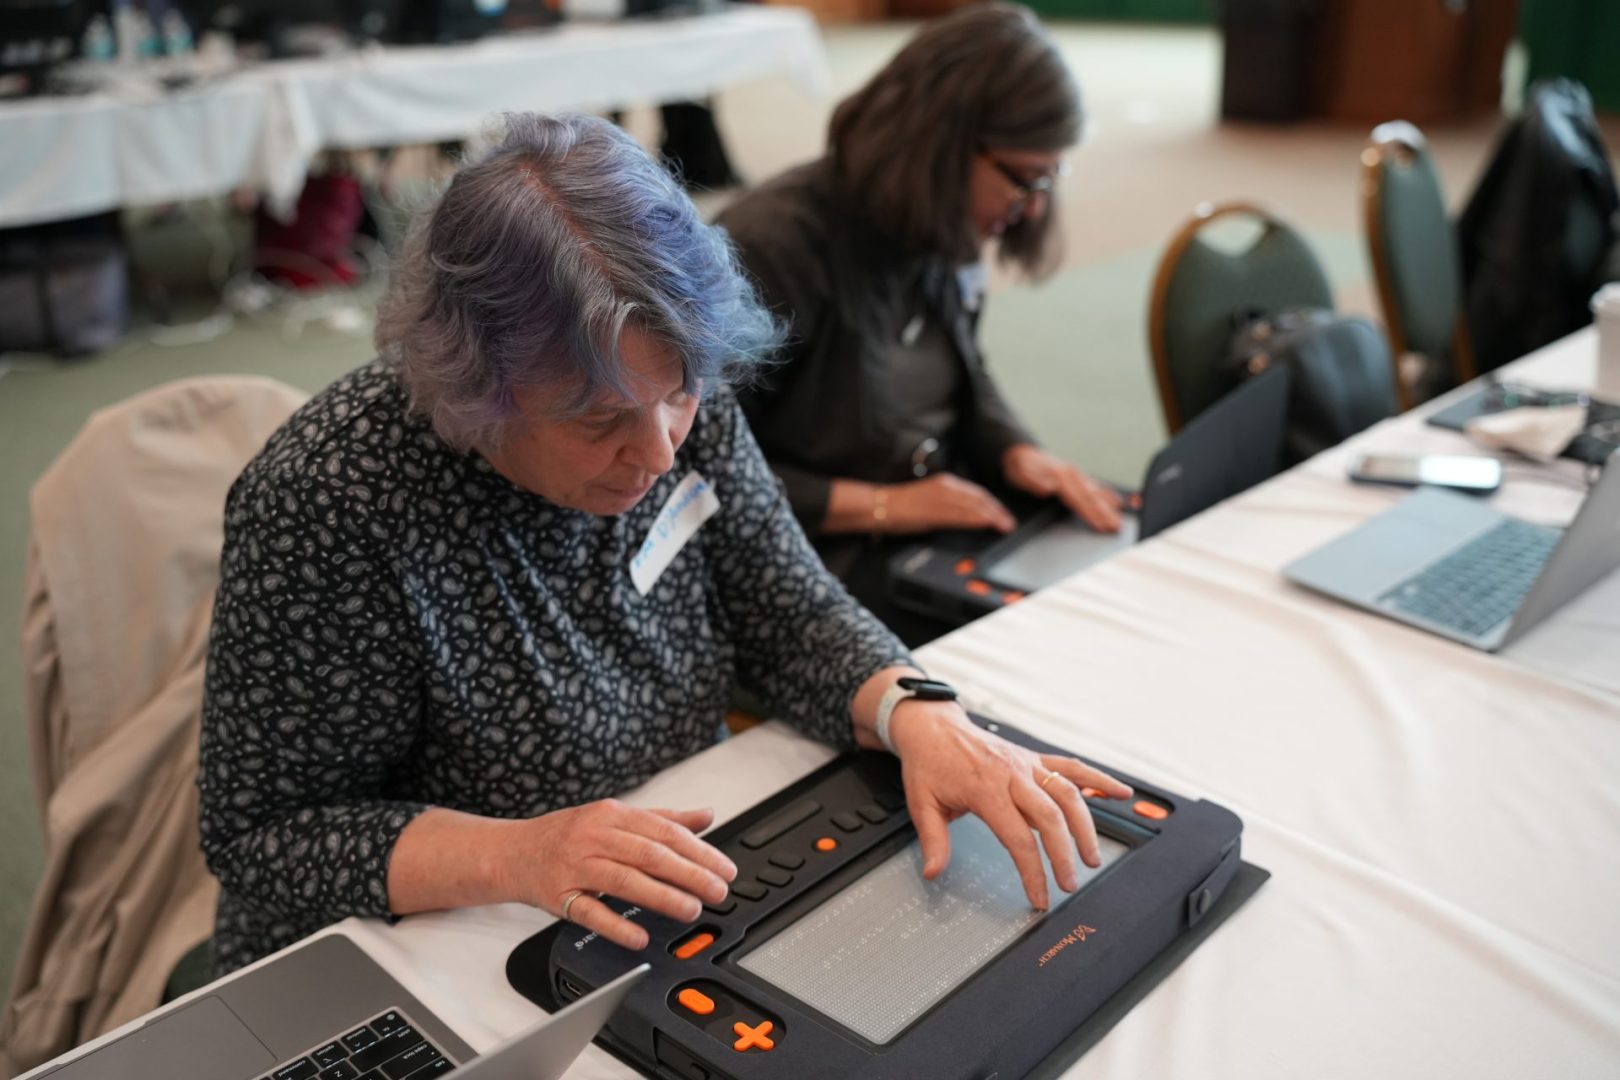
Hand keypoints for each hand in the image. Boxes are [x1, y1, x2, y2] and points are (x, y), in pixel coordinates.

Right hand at [502, 801, 736, 949]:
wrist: (513, 852)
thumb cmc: (569, 835)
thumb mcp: (614, 817)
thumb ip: (662, 818)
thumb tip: (706, 815)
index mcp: (613, 814)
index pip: (664, 832)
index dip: (699, 851)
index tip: (724, 869)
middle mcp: (594, 837)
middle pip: (649, 855)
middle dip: (689, 874)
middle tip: (717, 891)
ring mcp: (576, 866)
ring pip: (625, 880)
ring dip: (662, 897)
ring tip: (690, 910)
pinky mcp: (559, 896)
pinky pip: (590, 912)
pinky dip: (616, 925)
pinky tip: (640, 937)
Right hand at [886, 472, 1016, 533]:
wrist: (882, 506)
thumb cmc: (902, 507)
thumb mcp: (931, 501)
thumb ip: (948, 506)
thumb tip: (965, 517)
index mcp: (946, 483)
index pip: (977, 493)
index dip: (993, 504)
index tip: (1003, 514)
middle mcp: (947, 487)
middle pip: (980, 498)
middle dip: (998, 511)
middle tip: (1009, 523)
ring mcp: (942, 497)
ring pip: (974, 506)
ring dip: (993, 516)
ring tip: (1004, 526)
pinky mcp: (936, 510)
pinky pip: (962, 515)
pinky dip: (977, 519)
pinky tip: (987, 524)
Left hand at [888, 703, 1131, 909]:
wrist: (933, 726)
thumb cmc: (929, 763)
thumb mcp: (921, 803)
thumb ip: (933, 840)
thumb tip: (933, 872)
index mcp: (985, 789)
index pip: (1017, 838)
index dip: (1032, 872)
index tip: (1039, 897)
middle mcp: (1011, 774)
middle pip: (1050, 818)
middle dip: (1064, 855)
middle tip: (1070, 883)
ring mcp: (1026, 764)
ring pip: (1068, 794)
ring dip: (1086, 826)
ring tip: (1093, 857)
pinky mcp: (1034, 757)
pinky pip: (1072, 766)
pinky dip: (1099, 778)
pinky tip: (1122, 792)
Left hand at [1002, 443, 1121, 532]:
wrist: (1021, 453)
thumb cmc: (1020, 466)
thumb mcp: (1021, 472)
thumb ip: (1034, 479)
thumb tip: (1048, 487)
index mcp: (1060, 475)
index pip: (1078, 498)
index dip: (1091, 513)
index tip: (1101, 525)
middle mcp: (1072, 474)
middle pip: (1091, 497)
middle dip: (1105, 512)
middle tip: (1117, 526)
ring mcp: (1076, 475)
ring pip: (1096, 492)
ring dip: (1109, 506)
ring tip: (1121, 519)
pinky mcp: (1077, 477)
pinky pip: (1096, 487)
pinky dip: (1108, 494)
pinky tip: (1117, 502)